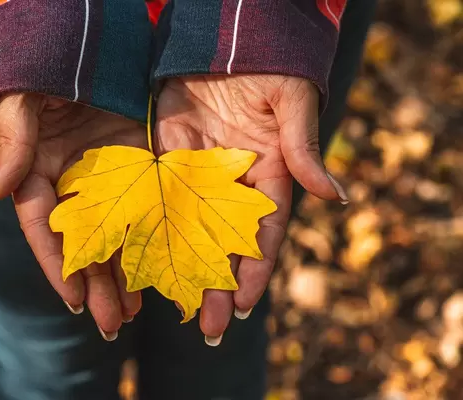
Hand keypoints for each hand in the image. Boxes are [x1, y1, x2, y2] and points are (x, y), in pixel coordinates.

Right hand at [0, 93, 146, 339]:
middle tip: (114, 325)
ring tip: (135, 311)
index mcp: (38, 176)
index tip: (77, 301)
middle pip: (83, 245)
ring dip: (123, 275)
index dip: (59, 266)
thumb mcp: (24, 106)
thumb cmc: (45, 72)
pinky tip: (157, 268)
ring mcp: (106, 182)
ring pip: (114, 236)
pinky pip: (142, 212)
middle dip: (97, 286)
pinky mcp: (137, 170)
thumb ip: (13, 150)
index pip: (46, 230)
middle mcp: (72, 187)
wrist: (85, 45)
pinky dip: (147, 241)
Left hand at [155, 75, 347, 344]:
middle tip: (207, 328)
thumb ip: (303, 149)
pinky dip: (150, 229)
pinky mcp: (166, 157)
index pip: (263, 232)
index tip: (242, 304)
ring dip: (182, 267)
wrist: (226, 38)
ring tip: (172, 309)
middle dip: (217, 284)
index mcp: (269, 175)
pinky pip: (157, 197)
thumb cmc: (270, 67)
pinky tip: (140, 259)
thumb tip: (334, 196)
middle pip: (225, 242)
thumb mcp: (292, 103)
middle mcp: (232, 183)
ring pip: (188, 228)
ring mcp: (197, 173)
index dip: (254, 269)